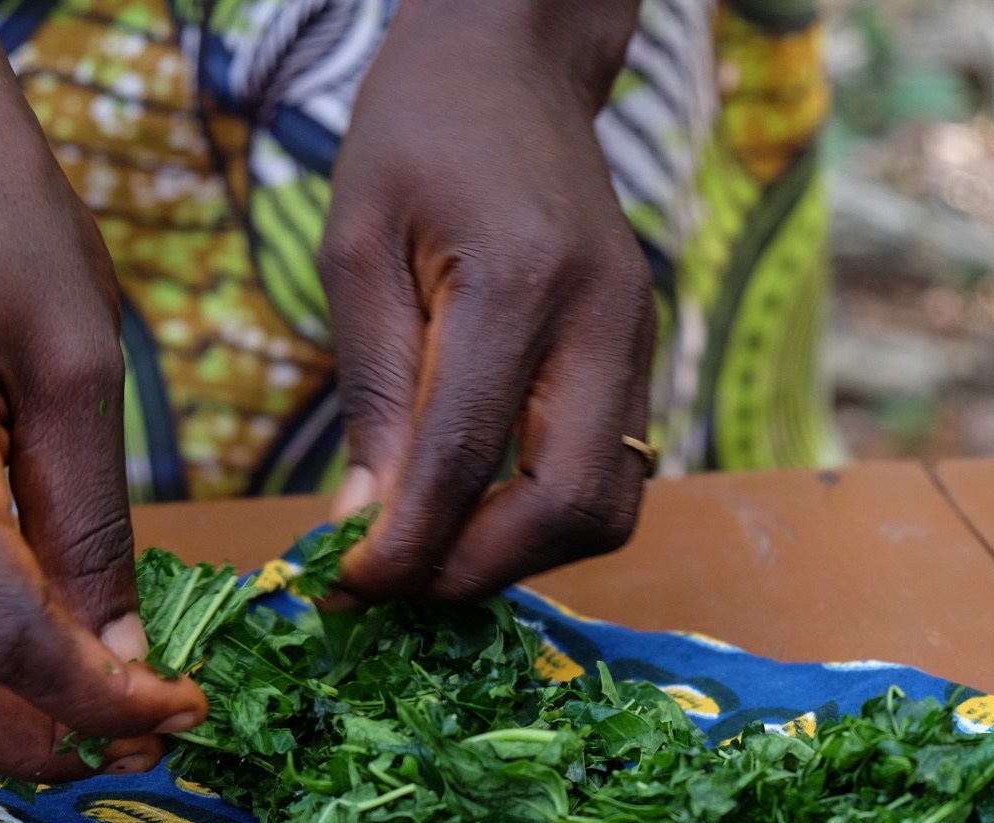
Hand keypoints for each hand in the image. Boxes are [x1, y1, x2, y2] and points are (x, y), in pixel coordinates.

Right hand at [0, 0, 203, 779]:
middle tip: (128, 735)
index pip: (1, 638)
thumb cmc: (11, 236)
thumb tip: (121, 659)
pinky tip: (36, 649)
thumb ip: (95, 527)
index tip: (181, 709)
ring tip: (88, 703)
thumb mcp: (84, 374)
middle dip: (18, 742)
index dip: (98, 698)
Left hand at [319, 0, 654, 602]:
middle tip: (397, 581)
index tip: (349, 584)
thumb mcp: (356, 247)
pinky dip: (547, 516)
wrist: (517, 67)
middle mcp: (601, 322)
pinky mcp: (643, 356)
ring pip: (609, 506)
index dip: (409, 544)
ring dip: (521, 554)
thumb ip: (372, 390)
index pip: (470, 456)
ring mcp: (638, 341)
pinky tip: (481, 503)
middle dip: (478, 569)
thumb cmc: (417, 138)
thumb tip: (368, 524)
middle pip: (569, 507)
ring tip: (436, 545)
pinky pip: (614, 473)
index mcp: (519, 282)